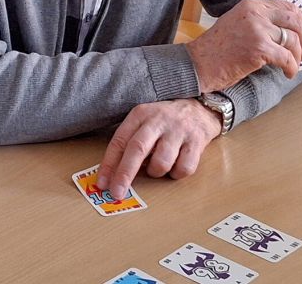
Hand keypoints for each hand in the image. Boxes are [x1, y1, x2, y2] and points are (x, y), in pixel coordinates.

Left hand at [95, 99, 220, 200]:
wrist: (200, 107)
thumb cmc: (164, 120)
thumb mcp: (143, 121)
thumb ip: (130, 141)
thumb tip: (114, 174)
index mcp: (140, 115)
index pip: (119, 141)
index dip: (109, 164)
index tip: (102, 183)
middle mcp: (158, 121)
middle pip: (137, 149)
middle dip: (125, 174)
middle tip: (117, 193)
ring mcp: (178, 131)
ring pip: (161, 162)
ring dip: (156, 172)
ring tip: (158, 165)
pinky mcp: (197, 141)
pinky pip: (185, 168)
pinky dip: (177, 173)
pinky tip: (176, 164)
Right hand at [186, 0, 301, 90]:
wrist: (198, 64)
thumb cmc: (216, 49)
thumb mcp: (237, 24)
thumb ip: (259, 21)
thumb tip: (288, 30)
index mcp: (250, 5)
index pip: (286, 5)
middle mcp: (255, 13)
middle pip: (295, 20)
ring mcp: (257, 30)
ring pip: (293, 40)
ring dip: (299, 55)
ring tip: (294, 65)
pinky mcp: (259, 48)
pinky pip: (287, 58)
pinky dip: (291, 67)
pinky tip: (287, 73)